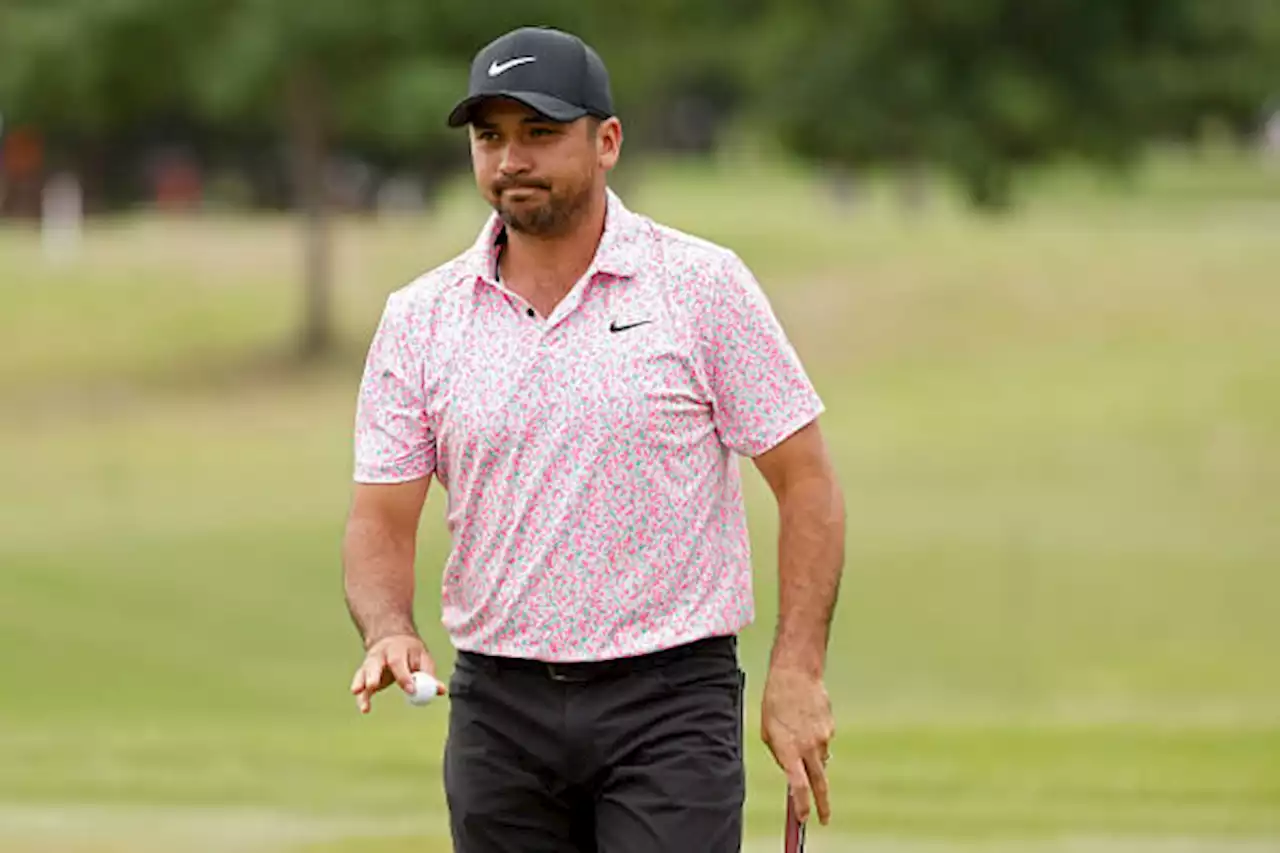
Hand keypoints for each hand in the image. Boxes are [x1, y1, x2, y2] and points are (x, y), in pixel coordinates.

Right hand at [349, 633, 443, 713]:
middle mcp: (381, 654)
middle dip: (373, 675)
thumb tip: (440, 690)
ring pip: (364, 672)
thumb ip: (429, 675)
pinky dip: (361, 696)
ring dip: (362, 683)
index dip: (404, 676)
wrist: (392, 638)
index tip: (411, 690)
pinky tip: (364, 708)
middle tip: (373, 685)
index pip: (398, 661)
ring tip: (358, 693)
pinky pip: (361, 684)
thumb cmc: (410, 652)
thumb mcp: (422, 658)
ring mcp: (371, 663)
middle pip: (375, 663)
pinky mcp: (365, 673)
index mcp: (397, 649)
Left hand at [761, 665, 834, 825]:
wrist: (796, 674)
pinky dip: (815, 738)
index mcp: (789, 749)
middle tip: (823, 818)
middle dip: (822, 804)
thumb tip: (791, 768)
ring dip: (812, 757)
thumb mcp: (768, 731)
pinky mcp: (830, 727)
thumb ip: (779, 753)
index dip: (802, 805)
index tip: (804, 819)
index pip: (799, 786)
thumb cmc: (775, 701)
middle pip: (820, 783)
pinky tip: (805, 720)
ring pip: (820, 759)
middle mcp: (808, 746)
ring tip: (798, 733)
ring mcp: (822, 737)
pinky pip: (822, 741)